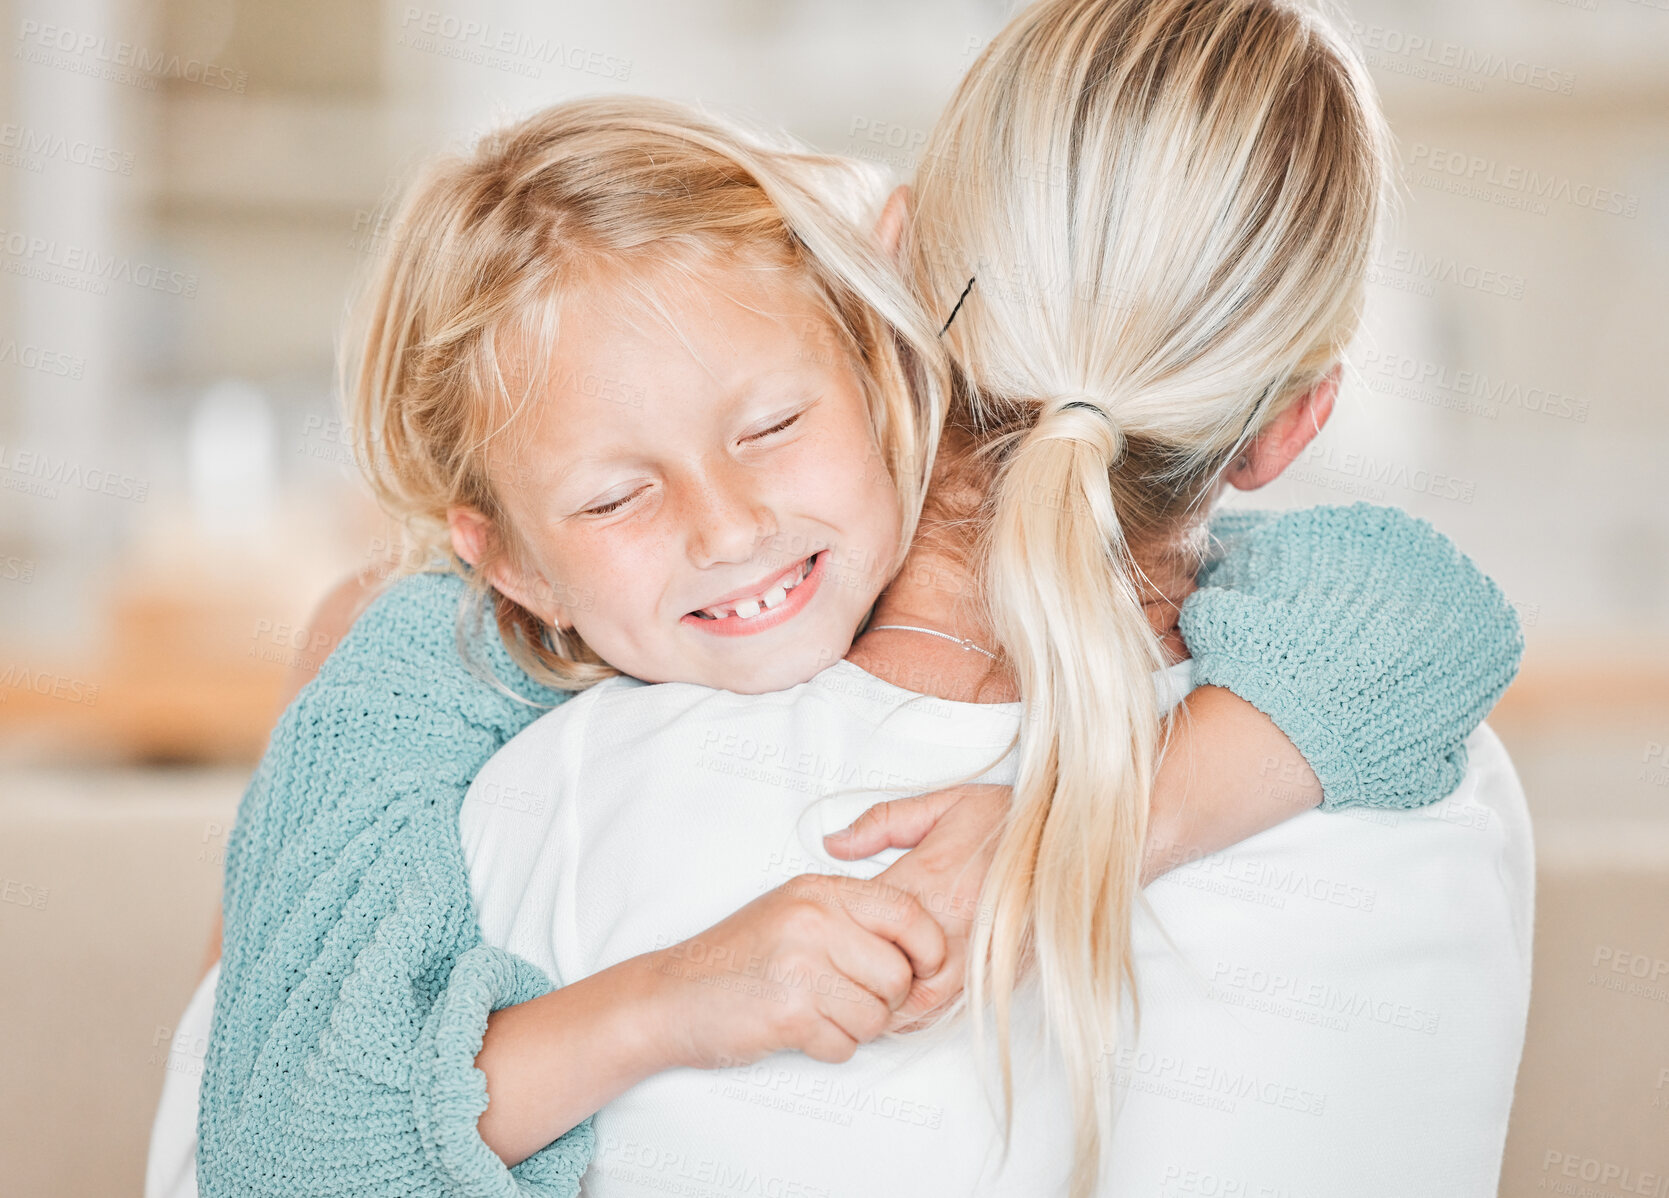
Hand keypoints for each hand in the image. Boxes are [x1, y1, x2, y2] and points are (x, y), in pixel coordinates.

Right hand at [644, 873, 944, 1070]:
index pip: (908, 913)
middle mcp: (812, 921)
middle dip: (885, 1001)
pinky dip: (829, 1048)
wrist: (670, 997)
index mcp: (820, 891)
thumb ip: (851, 918)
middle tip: (850, 1000)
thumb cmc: (737, 958)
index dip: (928, 949)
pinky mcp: (789, 1014)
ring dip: (856, 1028)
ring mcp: (800, 967)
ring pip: (877, 1016)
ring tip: (820, 1013)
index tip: (923, 970)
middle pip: (898, 974)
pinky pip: (846, 1046)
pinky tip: (800, 1031)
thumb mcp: (794, 911)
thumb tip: (922, 947)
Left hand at [824, 784, 1010, 1027]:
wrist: (1070, 837)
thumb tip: (833, 844)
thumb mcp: (942, 803)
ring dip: (891, 1001)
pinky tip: (910, 1002)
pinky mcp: (999, 970)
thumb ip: (883, 822)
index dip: (843, 933)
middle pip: (886, 969)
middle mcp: (951, 921)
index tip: (832, 933)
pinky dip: (925, 1012)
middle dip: (861, 978)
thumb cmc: (1007, 820)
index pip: (865, 921)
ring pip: (918, 999)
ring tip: (870, 995)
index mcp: (930, 878)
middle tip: (842, 976)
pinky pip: (952, 1006)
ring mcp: (977, 951)